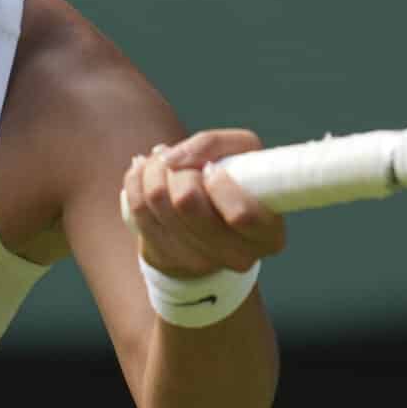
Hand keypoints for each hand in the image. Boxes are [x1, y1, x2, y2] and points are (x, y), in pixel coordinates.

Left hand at [121, 128, 283, 280]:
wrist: (209, 219)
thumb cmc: (231, 180)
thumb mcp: (239, 154)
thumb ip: (213, 144)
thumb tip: (171, 160)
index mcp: (269, 234)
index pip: (240, 214)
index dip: (220, 184)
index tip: (212, 169)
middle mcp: (238, 257)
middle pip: (188, 201)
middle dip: (182, 171)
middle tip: (185, 165)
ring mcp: (198, 262)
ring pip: (158, 199)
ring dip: (156, 169)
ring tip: (164, 163)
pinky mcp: (164, 256)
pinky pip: (137, 206)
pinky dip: (137, 179)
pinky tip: (145, 172)